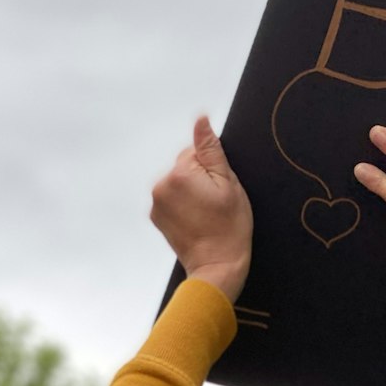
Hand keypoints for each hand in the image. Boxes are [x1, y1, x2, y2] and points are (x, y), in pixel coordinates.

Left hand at [151, 117, 252, 303]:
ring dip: (191, 192)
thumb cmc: (230, 227)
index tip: (220, 189)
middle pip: (185, 167)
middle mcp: (161, 185)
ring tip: (207, 214)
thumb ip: (211, 149)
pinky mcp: (156, 217)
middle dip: (200, 179)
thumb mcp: (229, 184)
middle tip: (216, 203)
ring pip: (178, 183)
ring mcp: (156, 203)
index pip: (196, 152)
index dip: (213, 169)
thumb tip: (201, 120)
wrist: (217, 265)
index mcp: (180, 173)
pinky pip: (171, 199)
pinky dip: (183, 206)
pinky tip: (197, 220)